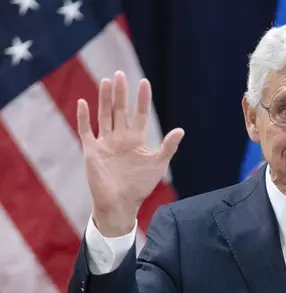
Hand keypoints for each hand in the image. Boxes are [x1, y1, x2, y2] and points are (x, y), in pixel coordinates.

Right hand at [77, 71, 183, 236]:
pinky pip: (86, 130)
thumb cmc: (140, 186)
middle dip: (121, 93)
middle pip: (120, 110)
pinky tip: (83, 102)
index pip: (139, 114)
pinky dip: (84, 117)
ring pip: (104, 115)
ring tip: (106, 81)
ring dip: (104, 99)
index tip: (144, 82)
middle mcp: (120, 138)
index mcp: (137, 140)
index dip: (142, 99)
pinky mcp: (91, 150)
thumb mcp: (158, 164)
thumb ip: (168, 147)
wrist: (120, 203)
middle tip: (121, 73)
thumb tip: (181, 130)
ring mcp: (105, 143)